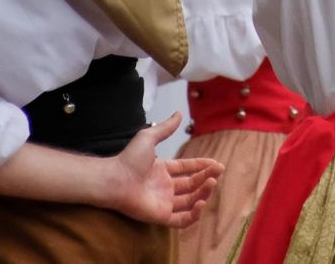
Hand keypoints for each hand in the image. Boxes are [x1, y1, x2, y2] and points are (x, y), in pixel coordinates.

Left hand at [105, 113, 222, 228]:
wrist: (115, 180)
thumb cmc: (129, 159)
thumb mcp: (149, 137)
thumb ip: (165, 128)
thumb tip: (179, 113)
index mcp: (162, 170)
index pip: (186, 169)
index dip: (201, 166)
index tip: (216, 164)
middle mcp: (165, 187)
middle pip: (191, 184)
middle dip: (206, 177)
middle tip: (218, 172)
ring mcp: (164, 202)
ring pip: (190, 201)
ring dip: (203, 193)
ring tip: (211, 183)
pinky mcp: (161, 216)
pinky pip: (182, 220)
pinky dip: (194, 215)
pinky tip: (201, 203)